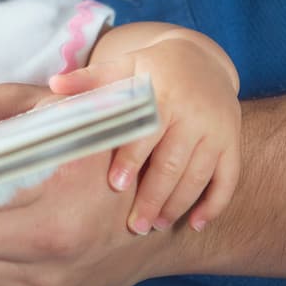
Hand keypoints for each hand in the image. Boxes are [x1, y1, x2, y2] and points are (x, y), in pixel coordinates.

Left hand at [50, 34, 240, 234]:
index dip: (131, 159)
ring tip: (156, 225)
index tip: (115, 185)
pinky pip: (228, 179)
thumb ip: (89, 78)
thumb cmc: (151, 68)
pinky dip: (215, 205)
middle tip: (135, 226)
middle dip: (154, 196)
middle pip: (174, 162)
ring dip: (178, 204)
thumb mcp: (122, 65)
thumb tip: (54, 85)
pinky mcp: (232, 144)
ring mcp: (217, 131)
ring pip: (199, 175)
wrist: (201, 59)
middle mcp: (195, 114)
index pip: (146, 132)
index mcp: (164, 94)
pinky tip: (196, 225)